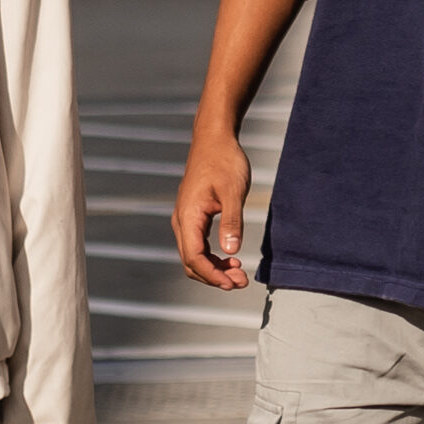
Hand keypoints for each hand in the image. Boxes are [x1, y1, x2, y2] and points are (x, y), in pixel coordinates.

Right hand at [172, 128, 255, 287]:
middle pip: (191, 261)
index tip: (232, 284)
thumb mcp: (234, 192)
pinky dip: (212, 257)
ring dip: (214, 269)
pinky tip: (231, 258)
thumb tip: (231, 251)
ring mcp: (186, 219)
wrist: (214, 140)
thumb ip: (232, 221)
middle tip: (241, 282)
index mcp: (188, 215)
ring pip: (193, 255)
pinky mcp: (193, 216)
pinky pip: (197, 245)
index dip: (212, 275)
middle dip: (214, 276)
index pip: (194, 257)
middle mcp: (182, 220)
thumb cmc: (224, 161)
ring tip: (239, 273)